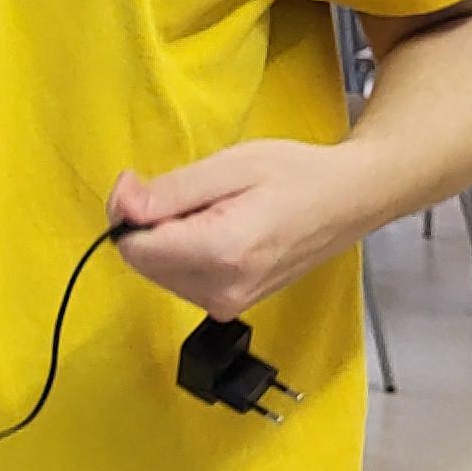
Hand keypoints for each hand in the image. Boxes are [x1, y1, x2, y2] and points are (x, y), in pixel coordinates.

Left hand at [110, 142, 367, 317]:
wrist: (348, 201)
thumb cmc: (296, 174)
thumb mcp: (230, 164)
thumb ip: (172, 191)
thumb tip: (123, 207)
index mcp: (221, 252)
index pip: (135, 248)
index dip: (125, 211)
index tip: (139, 181)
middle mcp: (222, 290)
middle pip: (143, 263)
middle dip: (146, 225)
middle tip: (184, 190)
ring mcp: (229, 304)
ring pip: (159, 273)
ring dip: (167, 239)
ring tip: (211, 209)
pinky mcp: (232, 306)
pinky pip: (182, 280)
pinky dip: (184, 253)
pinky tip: (216, 229)